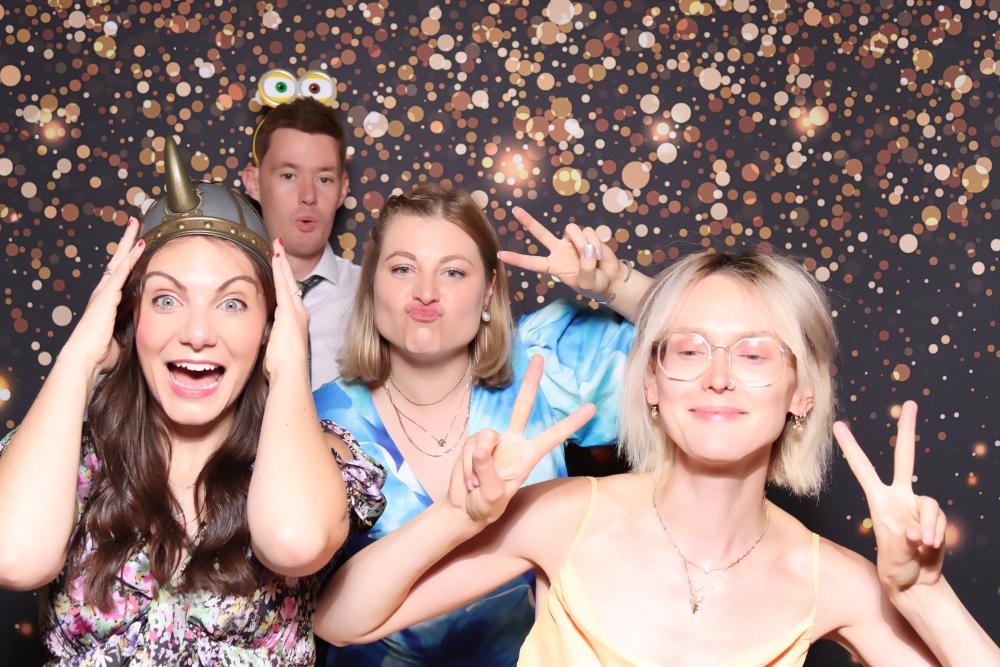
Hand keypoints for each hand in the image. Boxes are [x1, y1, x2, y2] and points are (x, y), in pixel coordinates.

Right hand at [61, 218, 144, 373]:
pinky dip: (131, 258)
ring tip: (135, 224)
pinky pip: (122, 272)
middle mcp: (104, 292)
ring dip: (128, 242)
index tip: (137, 243)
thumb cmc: (101, 354)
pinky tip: (139, 244)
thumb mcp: (120, 337)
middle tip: (133, 222)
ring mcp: (104, 292)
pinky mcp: (107, 296)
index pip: (119, 274)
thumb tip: (138, 330)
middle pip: (117, 260)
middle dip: (126, 241)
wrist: (85, 359)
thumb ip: (128, 328)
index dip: (128, 258)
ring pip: (119, 261)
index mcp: (107, 301)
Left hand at [263, 239, 310, 380]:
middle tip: (279, 246)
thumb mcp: (277, 349)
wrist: (291, 372)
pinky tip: (276, 256)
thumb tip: (267, 338)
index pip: (288, 295)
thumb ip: (272, 339)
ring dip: (281, 262)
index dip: (284, 280)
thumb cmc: (283, 368)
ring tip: (277, 246)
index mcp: (296, 322)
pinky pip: (282, 284)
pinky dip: (279, 269)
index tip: (279, 268)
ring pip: (287, 280)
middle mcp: (299, 313)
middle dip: (284, 265)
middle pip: (290, 283)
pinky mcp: (288, 310)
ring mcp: (295, 310)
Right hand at [446, 355, 594, 525]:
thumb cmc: (485, 507)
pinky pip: (469, 446)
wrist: (463, 509)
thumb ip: (488, 469)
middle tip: (539, 357)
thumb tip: (483, 445)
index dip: (572, 423)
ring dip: (476, 465)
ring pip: (485, 437)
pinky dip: (466, 466)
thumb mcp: (491, 496)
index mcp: (527, 456)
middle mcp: (512, 443)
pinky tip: (469, 479)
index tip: (592, 408)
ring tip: (476, 484)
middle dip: (531, 382)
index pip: (553, 436)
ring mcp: (492, 441)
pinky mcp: (473, 442)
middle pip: (522, 406)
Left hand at [497, 207, 623, 300]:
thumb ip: (585, 269)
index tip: (500, 254)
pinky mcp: (585, 235)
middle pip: (540, 233)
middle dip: (528, 221)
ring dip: (584, 244)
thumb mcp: (587, 283)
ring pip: (572, 231)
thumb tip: (586, 248)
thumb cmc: (594, 284)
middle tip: (514, 210)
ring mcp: (571, 241)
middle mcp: (559, 251)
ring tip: (594, 259)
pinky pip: (588, 232)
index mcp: (553, 266)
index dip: (517, 259)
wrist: (610, 278)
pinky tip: (599, 254)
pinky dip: (595, 243)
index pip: (532, 262)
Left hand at [834, 401, 945, 595]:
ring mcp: (918, 505)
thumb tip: (921, 531)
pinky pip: (939, 518)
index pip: (862, 467)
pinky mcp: (935, 516)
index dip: (851, 447)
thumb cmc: (895, 566)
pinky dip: (936, 533)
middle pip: (905, 457)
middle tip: (910, 403)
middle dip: (907, 431)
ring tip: (921, 545)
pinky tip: (929, 546)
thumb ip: (906, 539)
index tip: (837, 425)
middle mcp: (898, 496)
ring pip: (930, 502)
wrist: (916, 581)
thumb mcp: (892, 553)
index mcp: (878, 500)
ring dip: (928, 527)